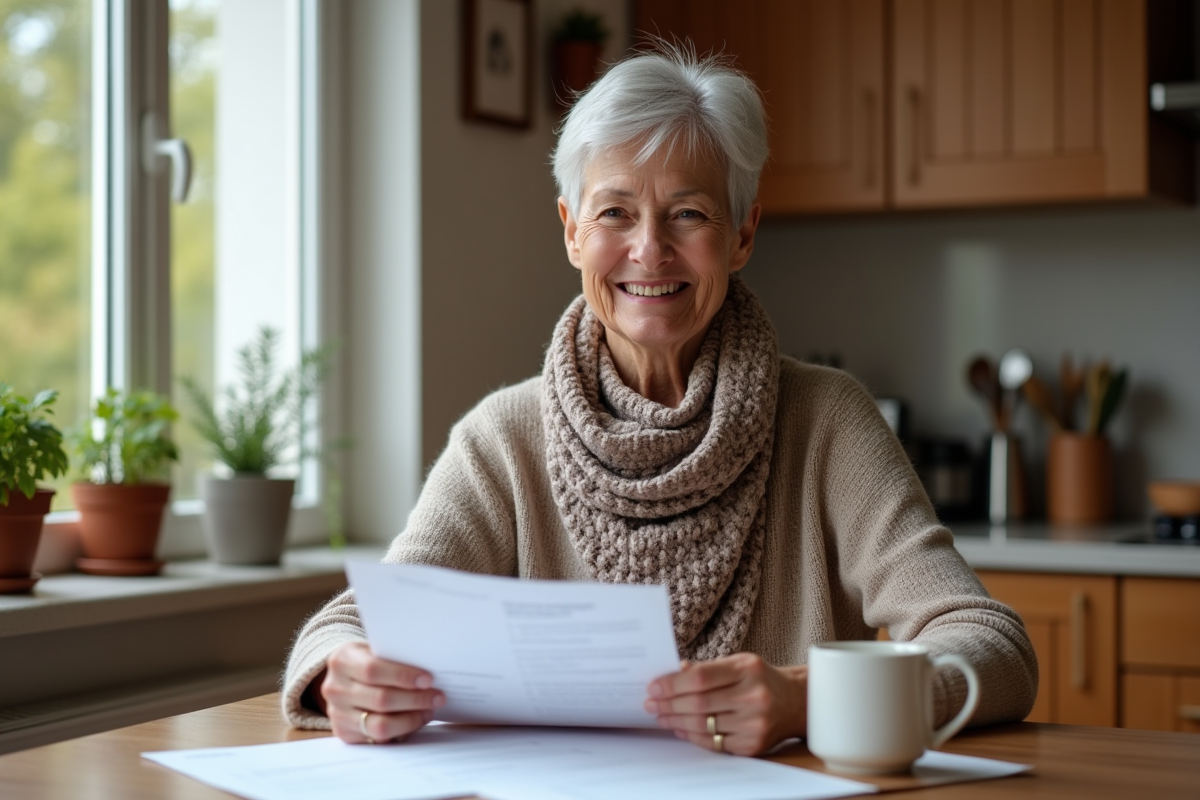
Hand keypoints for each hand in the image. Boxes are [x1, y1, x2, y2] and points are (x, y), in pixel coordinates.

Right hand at [317, 641, 445, 743]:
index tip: (428, 679)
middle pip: (380, 699)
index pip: (372, 670)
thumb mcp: (374, 649)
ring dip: (411, 719)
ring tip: (429, 710)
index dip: (402, 676)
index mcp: (341, 660)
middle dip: (415, 699)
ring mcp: (337, 714)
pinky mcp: (345, 733)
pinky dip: (402, 730)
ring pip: (380, 724)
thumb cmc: (368, 660)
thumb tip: (429, 670)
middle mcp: (335, 688)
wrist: (343, 679)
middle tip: (438, 697)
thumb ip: (394, 656)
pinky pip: (378, 738)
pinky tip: (415, 720)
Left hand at [644, 653, 807, 755]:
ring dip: (676, 721)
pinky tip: (680, 728)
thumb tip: (675, 672)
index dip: (673, 684)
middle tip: (651, 703)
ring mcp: (755, 724)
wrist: (795, 703)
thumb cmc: (761, 679)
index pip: (701, 678)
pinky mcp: (753, 745)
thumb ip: (707, 668)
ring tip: (661, 716)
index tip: (654, 687)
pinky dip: (692, 736)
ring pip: (704, 725)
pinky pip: (714, 743)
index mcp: (748, 670)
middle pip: (699, 703)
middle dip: (669, 704)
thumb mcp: (738, 663)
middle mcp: (754, 697)